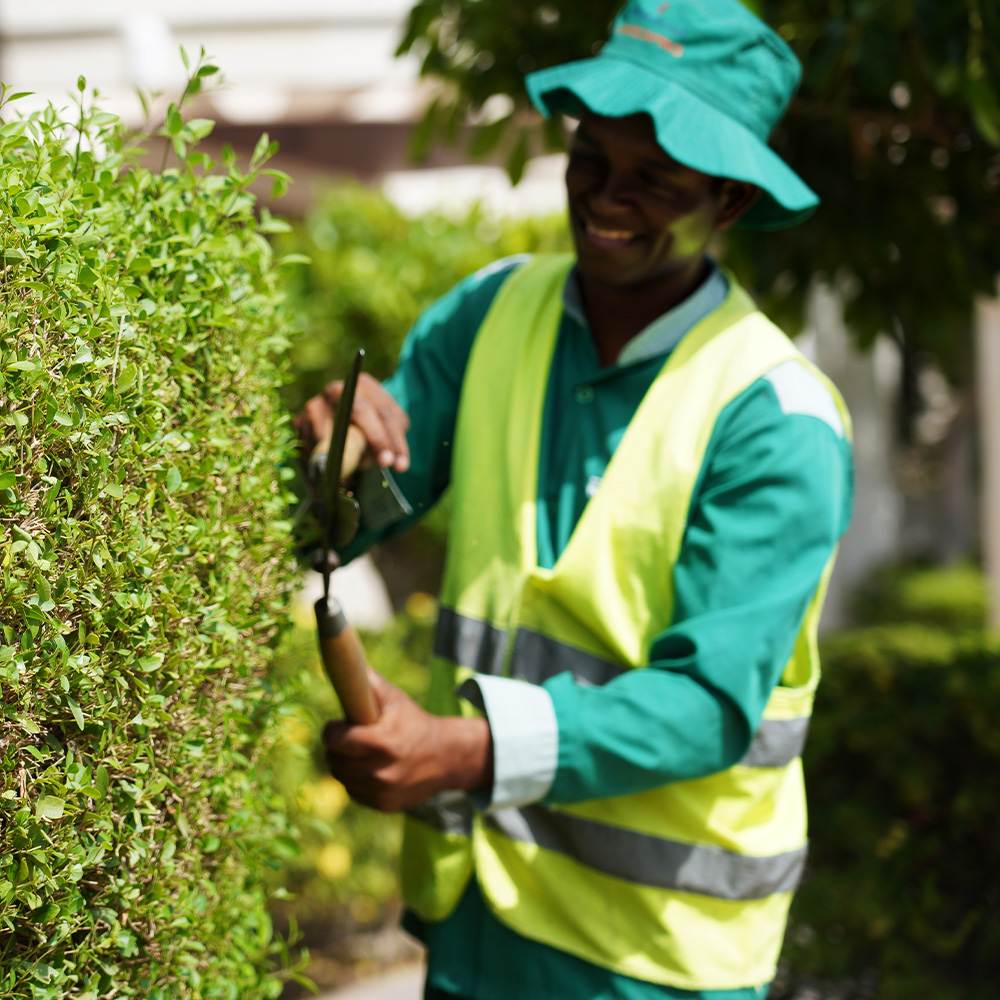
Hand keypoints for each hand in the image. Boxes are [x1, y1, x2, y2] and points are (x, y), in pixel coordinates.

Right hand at [293, 373, 410, 474]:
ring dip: (350, 454)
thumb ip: (392, 442)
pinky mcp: (300, 421)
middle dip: (375, 439)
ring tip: (358, 467)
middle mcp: (338, 389)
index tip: (399, 464)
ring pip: (336, 432)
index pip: (384, 411)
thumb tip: (389, 460)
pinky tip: (335, 466)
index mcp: (364, 385)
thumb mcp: (387, 431)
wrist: (340, 425)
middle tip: (385, 463)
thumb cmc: (372, 428)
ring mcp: (316, 402)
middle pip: (359, 410)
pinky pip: (316, 445)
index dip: (393, 439)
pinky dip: (329, 460)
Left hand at [324, 670, 492, 811]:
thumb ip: (368, 681)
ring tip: (361, 752)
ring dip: (345, 763)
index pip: (335, 740)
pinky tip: (371, 768)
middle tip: (350, 737)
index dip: (333, 730)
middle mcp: (382, 772)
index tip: (340, 725)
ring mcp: (382, 792)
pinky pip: (354, 792)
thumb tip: (344, 663)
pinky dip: (357, 780)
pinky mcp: (384, 805)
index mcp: (384, 742)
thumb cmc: (413, 721)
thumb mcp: (395, 698)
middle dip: (338, 746)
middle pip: (334, 760)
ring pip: (341, 776)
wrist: (446, 756)